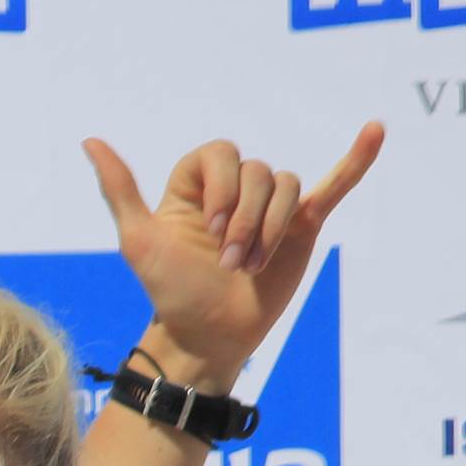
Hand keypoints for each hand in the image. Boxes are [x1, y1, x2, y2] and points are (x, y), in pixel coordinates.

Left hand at [83, 123, 383, 387]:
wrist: (205, 335)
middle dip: (244, 221)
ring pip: (286, 186)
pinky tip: (375, 131)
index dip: (219, 188)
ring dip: (269, 228)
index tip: (208, 229)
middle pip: (256, 172)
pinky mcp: (302, 225)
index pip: (218, 154)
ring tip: (251, 267)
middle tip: (230, 264)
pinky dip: (357, 160)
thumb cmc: (170, 290)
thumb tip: (89, 141)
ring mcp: (272, 206)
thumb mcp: (138, 239)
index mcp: (198, 185)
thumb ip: (119, 190)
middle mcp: (236, 190)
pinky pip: (333, 185)